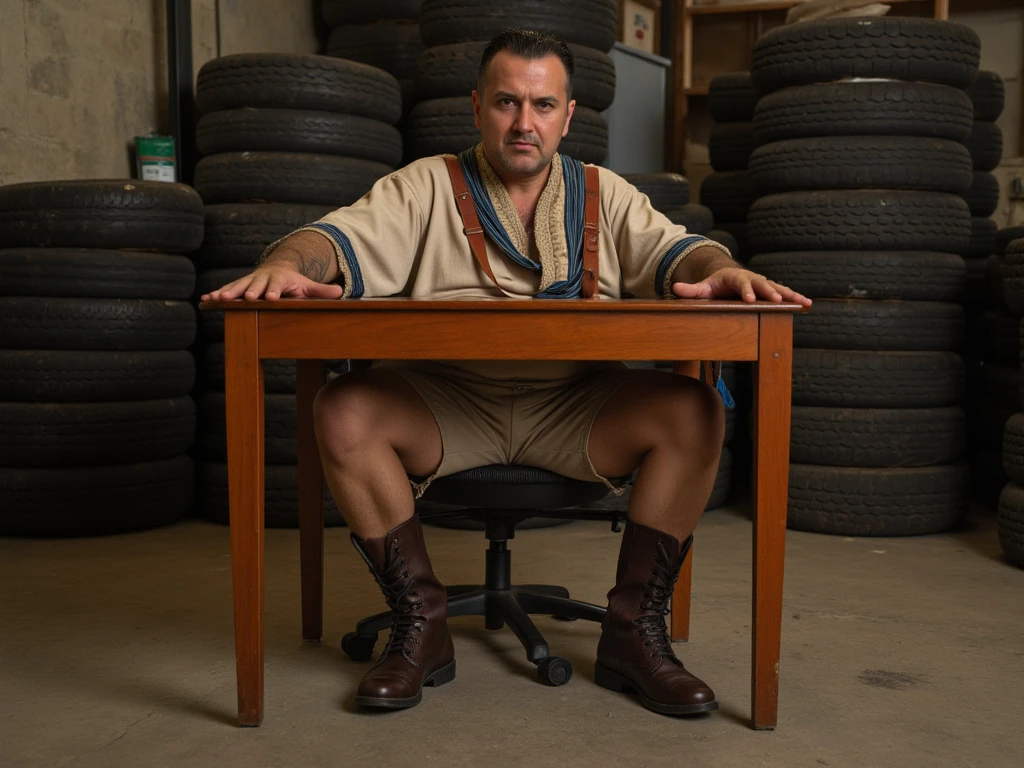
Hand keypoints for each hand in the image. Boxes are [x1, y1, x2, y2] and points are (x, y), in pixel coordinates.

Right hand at [201, 265, 343, 301]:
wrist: (277, 269)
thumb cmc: (294, 282)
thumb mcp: (308, 286)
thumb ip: (322, 291)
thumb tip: (340, 292)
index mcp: (279, 279)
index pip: (277, 286)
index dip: (274, 291)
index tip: (270, 297)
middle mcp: (262, 279)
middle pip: (255, 285)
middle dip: (249, 291)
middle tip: (245, 298)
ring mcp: (249, 282)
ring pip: (238, 286)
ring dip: (228, 292)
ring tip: (218, 298)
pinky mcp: (239, 286)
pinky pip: (227, 289)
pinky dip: (217, 294)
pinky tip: (206, 299)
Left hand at [671, 267, 811, 305]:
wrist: (728, 278)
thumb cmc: (715, 285)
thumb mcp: (703, 287)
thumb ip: (691, 290)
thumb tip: (674, 288)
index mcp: (735, 277)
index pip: (741, 283)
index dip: (746, 290)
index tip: (750, 299)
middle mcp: (752, 278)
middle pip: (762, 284)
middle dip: (769, 292)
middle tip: (776, 301)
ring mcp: (762, 284)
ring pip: (777, 288)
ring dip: (790, 295)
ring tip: (803, 302)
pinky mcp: (770, 291)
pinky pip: (784, 294)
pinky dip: (795, 298)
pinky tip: (808, 304)